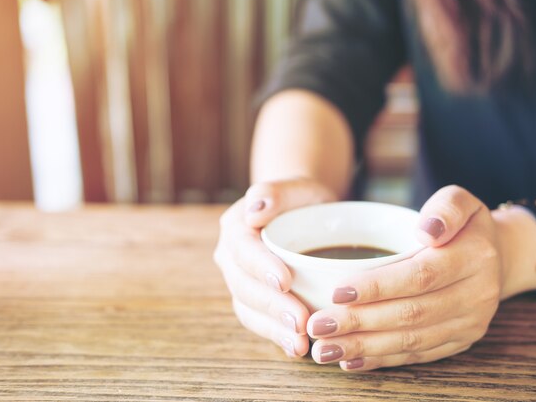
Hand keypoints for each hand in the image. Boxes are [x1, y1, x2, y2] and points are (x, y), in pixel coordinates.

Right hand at [214, 177, 336, 357]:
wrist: (305, 214)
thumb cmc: (303, 200)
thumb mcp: (297, 187)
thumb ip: (275, 192)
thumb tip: (255, 209)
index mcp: (236, 226)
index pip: (244, 249)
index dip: (261, 267)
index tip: (285, 281)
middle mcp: (231, 255)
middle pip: (245, 285)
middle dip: (273, 306)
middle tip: (301, 322)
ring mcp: (239, 280)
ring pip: (249, 308)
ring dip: (274, 328)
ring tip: (300, 343)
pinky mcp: (252, 300)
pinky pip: (258, 321)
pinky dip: (276, 336)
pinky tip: (297, 349)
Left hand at [307, 185, 502, 370]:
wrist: (498, 256)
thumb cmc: (464, 225)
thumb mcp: (459, 200)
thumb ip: (445, 208)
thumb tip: (427, 231)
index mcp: (474, 257)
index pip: (420, 275)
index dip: (377, 286)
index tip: (337, 291)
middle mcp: (477, 295)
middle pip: (411, 314)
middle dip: (360, 322)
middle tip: (319, 326)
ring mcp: (470, 323)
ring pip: (412, 341)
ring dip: (365, 348)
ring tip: (326, 349)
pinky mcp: (460, 342)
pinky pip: (419, 355)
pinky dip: (383, 360)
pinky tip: (352, 360)